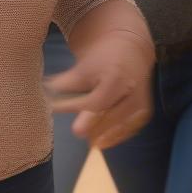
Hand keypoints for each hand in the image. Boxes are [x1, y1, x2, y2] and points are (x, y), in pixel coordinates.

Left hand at [44, 30, 153, 148]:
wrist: (129, 51)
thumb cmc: (102, 59)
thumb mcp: (84, 66)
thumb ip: (68, 82)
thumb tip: (46, 94)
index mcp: (117, 78)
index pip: (95, 101)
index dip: (74, 107)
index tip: (55, 108)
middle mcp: (132, 92)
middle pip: (110, 115)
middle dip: (92, 124)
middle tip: (77, 132)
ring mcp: (141, 102)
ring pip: (122, 125)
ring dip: (105, 134)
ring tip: (89, 141)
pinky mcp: (145, 111)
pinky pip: (131, 128)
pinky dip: (118, 136)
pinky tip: (103, 141)